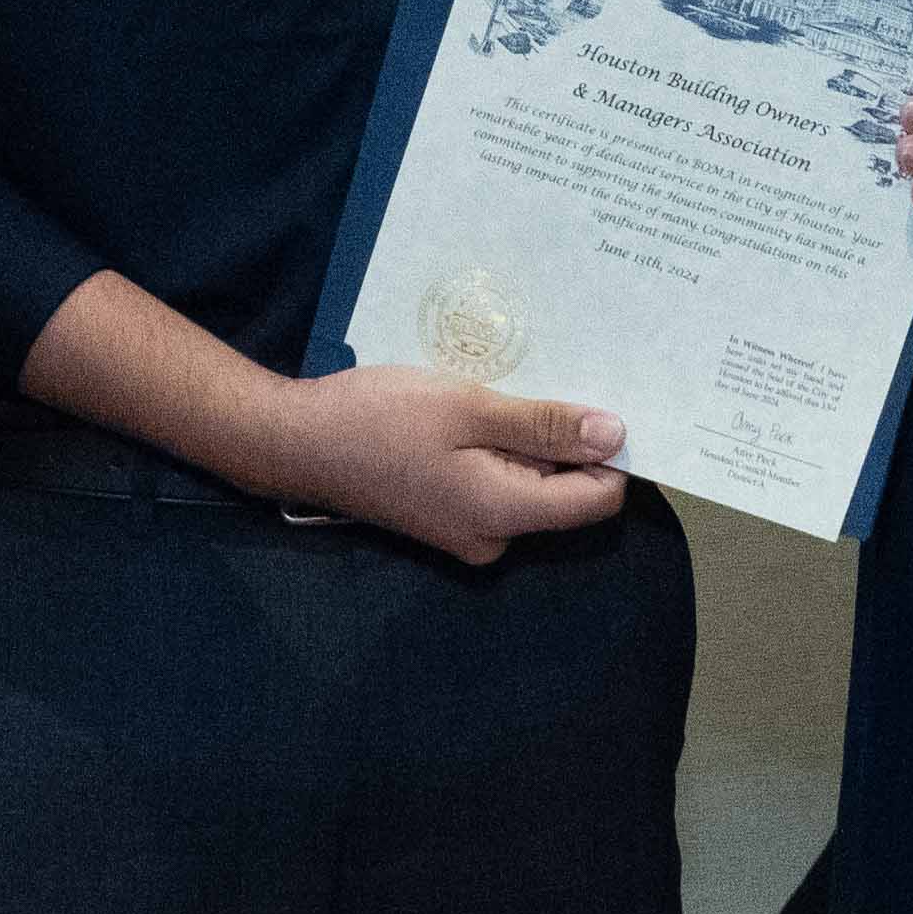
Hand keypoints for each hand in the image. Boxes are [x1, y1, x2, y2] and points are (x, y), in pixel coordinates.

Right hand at [263, 363, 632, 564]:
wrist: (296, 442)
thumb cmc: (377, 418)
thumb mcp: (467, 407)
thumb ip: (545, 425)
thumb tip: (617, 435)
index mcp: (505, 513)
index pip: (598, 499)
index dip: (611, 452)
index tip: (600, 397)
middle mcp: (495, 537)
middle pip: (565, 492)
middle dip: (564, 438)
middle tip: (543, 377)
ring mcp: (468, 531)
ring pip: (530, 483)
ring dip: (526, 437)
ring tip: (500, 388)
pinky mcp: (448, 517)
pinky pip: (498, 484)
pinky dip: (498, 447)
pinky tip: (474, 408)